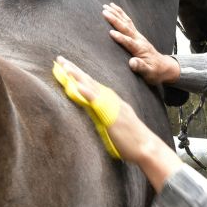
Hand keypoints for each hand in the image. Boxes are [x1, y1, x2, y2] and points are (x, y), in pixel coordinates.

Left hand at [55, 56, 181, 191]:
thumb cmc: (131, 140)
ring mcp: (112, 105)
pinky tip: (77, 85)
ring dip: (78, 76)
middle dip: (74, 70)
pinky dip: (87, 92)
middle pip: (90, 81)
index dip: (79, 75)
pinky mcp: (112, 115)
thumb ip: (103, 116)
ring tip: (65, 66)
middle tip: (60, 59)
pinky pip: (97, 101)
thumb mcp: (114, 124)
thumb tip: (92, 115)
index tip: (66, 67)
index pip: (92, 85)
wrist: (146, 147)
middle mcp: (111, 99)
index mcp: (111, 101)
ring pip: (92, 87)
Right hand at [102, 3, 180, 84]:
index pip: (129, 42)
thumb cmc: (154, 72)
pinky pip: (128, 22)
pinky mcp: (137, 35)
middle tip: (104, 11)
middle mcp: (139, 40)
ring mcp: (138, 36)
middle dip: (115, 19)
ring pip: (127, 22)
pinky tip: (115, 9)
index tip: (110, 33)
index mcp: (140, 49)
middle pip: (126, 28)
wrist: (163, 67)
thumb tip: (132, 63)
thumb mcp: (149, 73)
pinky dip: (121, 14)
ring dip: (117, 13)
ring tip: (107, 5)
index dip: (120, 38)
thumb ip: (141, 67)